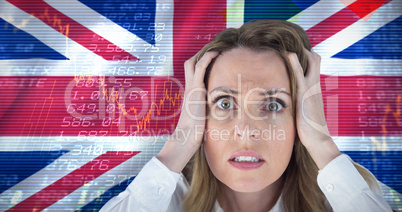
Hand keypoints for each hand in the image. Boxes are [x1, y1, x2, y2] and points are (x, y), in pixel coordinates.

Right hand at [156, 50, 218, 172]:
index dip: (200, 64)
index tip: (211, 59)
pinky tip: (215, 53)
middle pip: (189, 64)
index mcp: (190, 95)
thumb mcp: (202, 119)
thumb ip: (206, 114)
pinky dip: (207, 58)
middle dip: (200, 55)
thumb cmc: (193, 132)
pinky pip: (200, 68)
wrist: (186, 137)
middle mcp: (189, 89)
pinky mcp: (195, 89)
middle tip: (213, 50)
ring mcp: (191, 88)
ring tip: (216, 48)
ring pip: (192, 63)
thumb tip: (216, 117)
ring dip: (203, 53)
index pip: (192, 74)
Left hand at [287, 49, 340, 168]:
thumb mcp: (304, 112)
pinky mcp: (305, 94)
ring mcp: (312, 88)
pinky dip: (295, 62)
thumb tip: (293, 105)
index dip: (306, 57)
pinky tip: (288, 53)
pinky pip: (300, 73)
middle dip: (305, 50)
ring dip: (301, 51)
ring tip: (287, 43)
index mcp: (315, 89)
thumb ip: (300, 104)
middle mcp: (316, 85)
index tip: (294, 51)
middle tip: (290, 45)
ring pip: (312, 62)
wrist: (318, 139)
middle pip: (316, 59)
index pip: (314, 66)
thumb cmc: (310, 129)